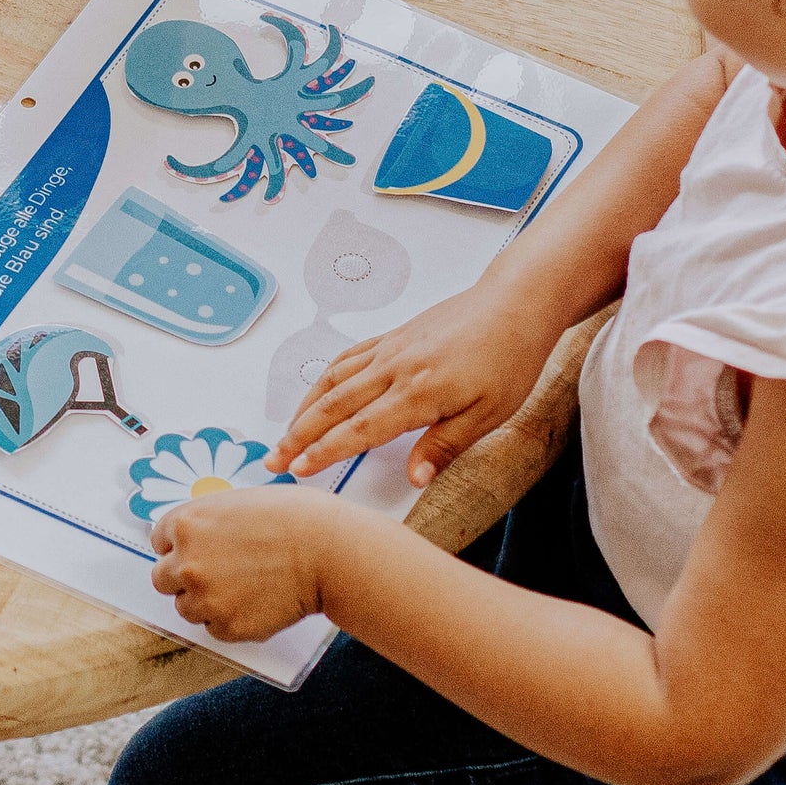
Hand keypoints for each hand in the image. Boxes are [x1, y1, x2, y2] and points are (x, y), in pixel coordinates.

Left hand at [149, 486, 340, 644]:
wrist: (326, 550)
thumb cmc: (291, 518)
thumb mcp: (235, 503)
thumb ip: (205, 522)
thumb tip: (192, 538)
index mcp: (185, 524)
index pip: (159, 541)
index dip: (180, 546)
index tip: (196, 550)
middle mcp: (187, 562)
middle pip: (162, 579)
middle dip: (183, 577)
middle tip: (215, 573)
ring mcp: (205, 598)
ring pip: (186, 608)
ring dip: (205, 601)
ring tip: (240, 587)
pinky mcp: (228, 626)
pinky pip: (214, 628)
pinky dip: (229, 619)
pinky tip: (253, 601)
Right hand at [264, 281, 563, 489]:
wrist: (513, 305)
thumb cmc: (508, 359)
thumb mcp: (489, 414)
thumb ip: (445, 446)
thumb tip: (415, 479)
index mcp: (418, 393)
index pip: (359, 429)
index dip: (325, 452)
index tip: (298, 470)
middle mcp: (394, 369)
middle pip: (333, 406)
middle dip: (298, 435)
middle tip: (272, 459)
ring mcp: (389, 350)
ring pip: (332, 380)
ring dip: (303, 409)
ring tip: (285, 434)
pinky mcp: (391, 337)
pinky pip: (346, 358)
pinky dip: (323, 379)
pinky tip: (316, 393)